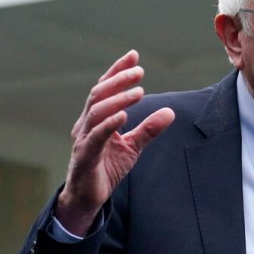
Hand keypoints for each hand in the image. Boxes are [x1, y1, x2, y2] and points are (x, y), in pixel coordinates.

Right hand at [56, 50, 174, 235]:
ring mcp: (83, 139)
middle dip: (119, 80)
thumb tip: (170, 112)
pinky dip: (109, 124)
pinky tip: (123, 116)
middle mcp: (86, 124)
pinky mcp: (85, 156)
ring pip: (97, 112)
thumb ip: (149, 129)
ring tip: (138, 92)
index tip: (134, 55)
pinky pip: (96, 137)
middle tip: (140, 71)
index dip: (117, 71)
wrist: (88, 197)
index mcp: (95, 118)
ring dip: (118, 100)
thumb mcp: (133, 147)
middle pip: (99, 94)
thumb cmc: (107, 168)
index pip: (105, 88)